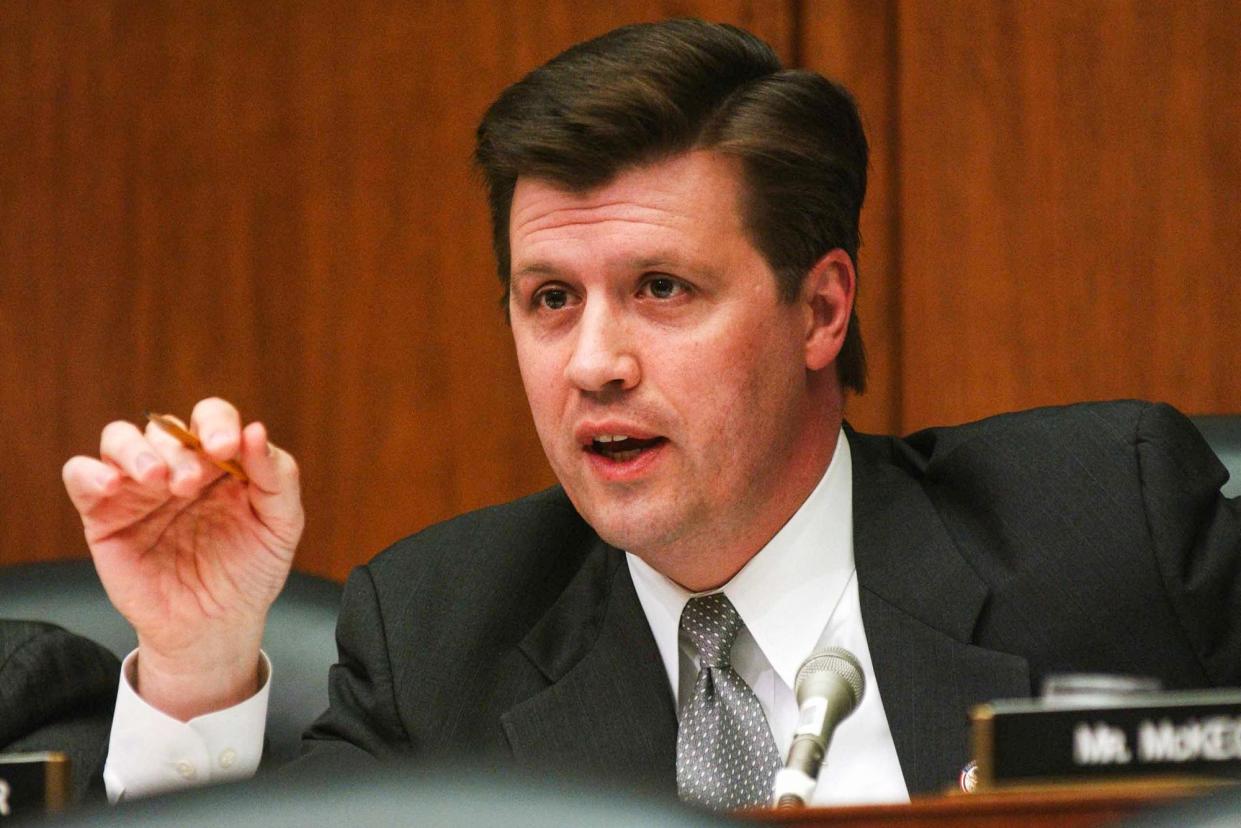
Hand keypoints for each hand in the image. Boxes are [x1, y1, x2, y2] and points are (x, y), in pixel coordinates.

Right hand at [62, 398, 304, 719]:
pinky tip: (112, 486)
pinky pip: (80, 474)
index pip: (212, 417)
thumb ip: (277, 476)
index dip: (217, 422)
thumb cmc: (250, 570)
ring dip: (135, 450)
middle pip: (165, 426)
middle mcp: (177, 465)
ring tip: (155, 478)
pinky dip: (90, 471)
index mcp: (220, 460)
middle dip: (179, 449)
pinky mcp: (104, 514)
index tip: (226, 447)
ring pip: (119, 438)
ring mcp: (138, 487)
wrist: (215, 625)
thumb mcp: (281, 524)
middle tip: (191, 483)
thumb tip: (257, 430)